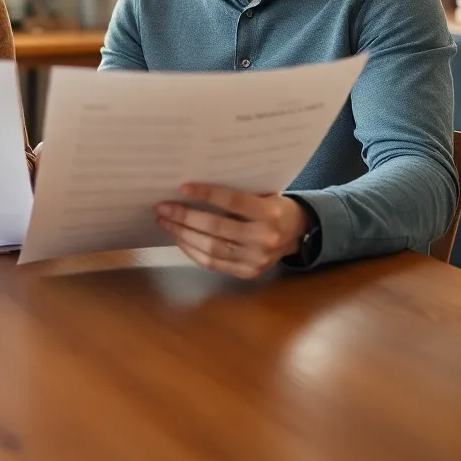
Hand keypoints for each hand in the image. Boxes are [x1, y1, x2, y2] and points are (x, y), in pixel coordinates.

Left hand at [156, 183, 310, 278]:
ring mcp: (256, 260)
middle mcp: (264, 238)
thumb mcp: (262, 192)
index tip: (182, 188)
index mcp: (269, 213)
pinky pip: (213, 264)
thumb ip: (235, 192)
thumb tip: (191, 187)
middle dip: (185, 217)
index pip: (233, 202)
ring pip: (211, 249)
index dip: (207, 194)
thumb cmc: (272, 204)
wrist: (298, 232)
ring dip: (183, 235)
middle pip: (217, 228)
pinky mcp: (248, 273)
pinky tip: (179, 238)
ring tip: (165, 222)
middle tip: (162, 208)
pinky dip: (192, 250)